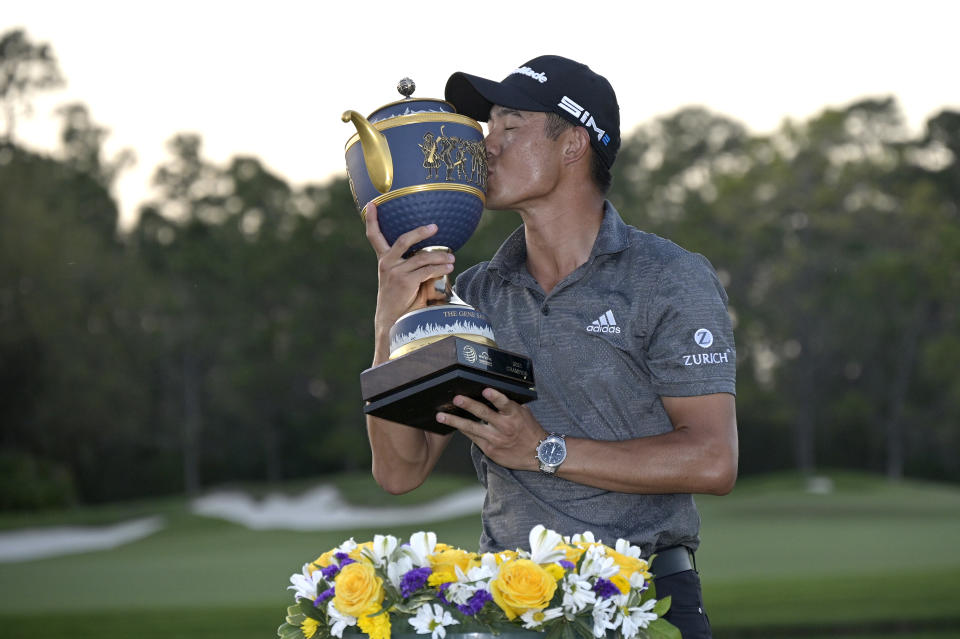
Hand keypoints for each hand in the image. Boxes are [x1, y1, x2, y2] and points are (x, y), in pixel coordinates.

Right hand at [364, 202, 454, 360]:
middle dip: (421, 232)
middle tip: (435, 227)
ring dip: (440, 257)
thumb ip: (411, 265)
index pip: (374, 236)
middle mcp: (386, 263)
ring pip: (422, 257)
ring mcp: (395, 272)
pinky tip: (449, 268)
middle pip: (404, 239)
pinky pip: (427, 270)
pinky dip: (440, 268)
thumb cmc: (400, 300)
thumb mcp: (401, 279)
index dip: (371, 219)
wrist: (392, 321)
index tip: (372, 203)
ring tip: (452, 257)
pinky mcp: (405, 281)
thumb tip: (435, 254)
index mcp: (384, 260)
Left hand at [436, 388, 543, 470]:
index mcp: (514, 414)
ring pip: (472, 428)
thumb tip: (494, 391)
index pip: (504, 403)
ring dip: (455, 421)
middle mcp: (504, 426)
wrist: (538, 454)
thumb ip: (510, 404)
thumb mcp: (524, 413)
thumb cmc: (530, 430)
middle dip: (468, 405)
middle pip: (483, 414)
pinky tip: (452, 425)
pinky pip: (473, 438)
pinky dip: (463, 431)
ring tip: (441, 416)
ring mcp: (496, 439)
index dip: (495, 397)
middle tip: (456, 399)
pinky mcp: (490, 450)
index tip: (485, 390)